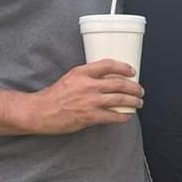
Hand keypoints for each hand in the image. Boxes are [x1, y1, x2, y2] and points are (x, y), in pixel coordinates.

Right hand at [22, 60, 142, 134]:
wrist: (41, 112)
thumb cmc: (54, 96)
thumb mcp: (70, 78)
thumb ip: (87, 77)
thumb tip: (106, 80)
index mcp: (82, 72)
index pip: (108, 65)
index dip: (123, 67)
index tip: (132, 71)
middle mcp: (88, 85)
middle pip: (119, 83)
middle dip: (134, 87)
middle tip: (140, 90)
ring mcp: (90, 101)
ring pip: (119, 99)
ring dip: (133, 102)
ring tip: (138, 103)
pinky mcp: (89, 116)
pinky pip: (112, 116)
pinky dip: (123, 116)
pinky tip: (127, 116)